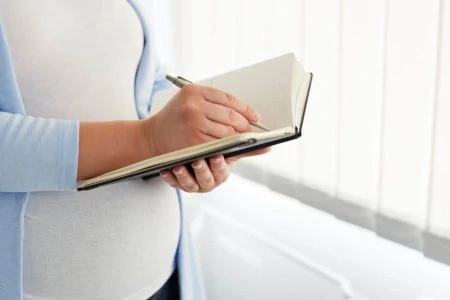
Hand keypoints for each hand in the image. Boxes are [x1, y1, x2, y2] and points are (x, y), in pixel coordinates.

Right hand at [144, 84, 260, 156]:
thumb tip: (248, 114)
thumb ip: (214, 104)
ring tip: (241, 141)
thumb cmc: (174, 120)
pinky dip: (229, 147)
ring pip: (228, 132)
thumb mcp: (190, 103)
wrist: (151, 137)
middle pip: (231, 116)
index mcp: (194, 91)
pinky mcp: (195, 141)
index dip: (245, 109)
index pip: (228, 98)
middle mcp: (193, 105)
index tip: (255, 117)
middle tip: (250, 132)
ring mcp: (194, 123)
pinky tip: (230, 148)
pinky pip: (220, 145)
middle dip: (245, 126)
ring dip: (238, 138)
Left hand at [160, 147, 269, 192]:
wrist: (190, 155)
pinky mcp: (177, 183)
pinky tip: (166, 169)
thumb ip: (245, 147)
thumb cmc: (212, 152)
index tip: (217, 156)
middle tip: (198, 159)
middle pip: (207, 178)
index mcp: (222, 172)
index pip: (223, 170)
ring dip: (185, 174)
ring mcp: (193, 183)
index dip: (220, 164)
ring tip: (179, 164)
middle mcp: (209, 180)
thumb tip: (268, 147)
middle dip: (203, 169)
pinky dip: (169, 177)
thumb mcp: (229, 152)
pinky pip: (173, 182)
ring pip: (190, 182)